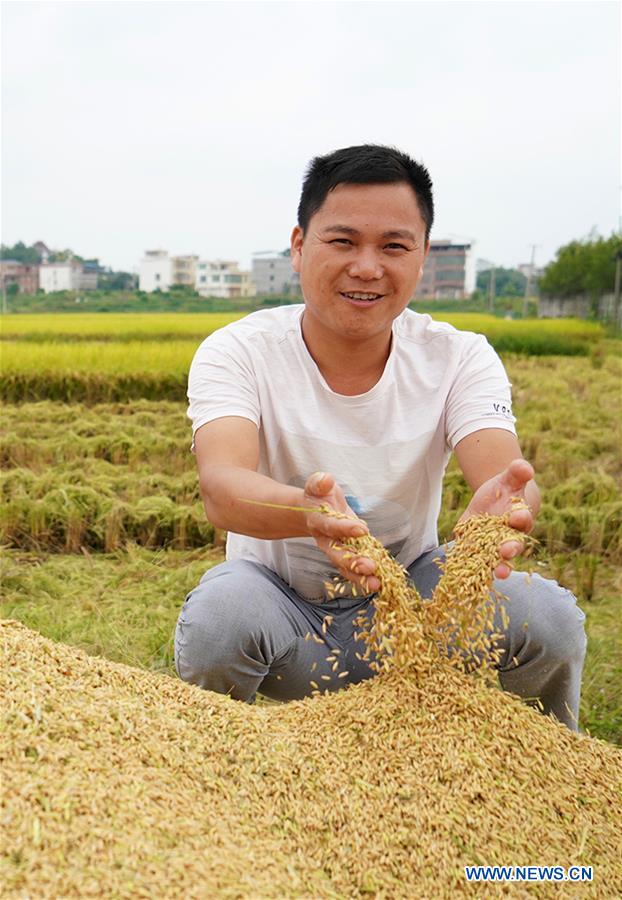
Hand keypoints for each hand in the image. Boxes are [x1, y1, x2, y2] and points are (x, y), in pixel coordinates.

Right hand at [303, 472, 380, 592]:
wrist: (312, 511)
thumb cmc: (317, 496)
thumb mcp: (317, 485)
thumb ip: (320, 482)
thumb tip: (326, 479)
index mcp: (318, 521)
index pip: (331, 526)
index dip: (344, 528)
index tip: (361, 530)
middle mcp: (326, 540)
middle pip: (337, 554)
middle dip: (353, 562)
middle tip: (369, 567)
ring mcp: (336, 550)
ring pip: (346, 567)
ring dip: (361, 576)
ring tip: (376, 584)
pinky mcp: (347, 555)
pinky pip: (354, 569)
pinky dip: (365, 578)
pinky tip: (381, 584)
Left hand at [458, 458, 535, 579]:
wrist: (493, 502)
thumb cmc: (505, 490)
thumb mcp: (509, 479)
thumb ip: (518, 472)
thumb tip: (524, 466)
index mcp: (520, 519)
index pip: (523, 520)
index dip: (521, 518)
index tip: (518, 515)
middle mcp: (510, 537)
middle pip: (513, 545)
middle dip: (511, 548)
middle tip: (507, 550)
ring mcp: (494, 548)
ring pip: (500, 561)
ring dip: (500, 567)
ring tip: (498, 573)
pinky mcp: (478, 552)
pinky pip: (476, 564)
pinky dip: (472, 569)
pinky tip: (465, 574)